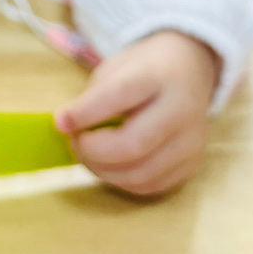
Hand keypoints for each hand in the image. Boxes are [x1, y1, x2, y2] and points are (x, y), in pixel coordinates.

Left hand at [55, 31, 220, 196]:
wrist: (190, 71)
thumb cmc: (145, 68)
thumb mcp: (117, 67)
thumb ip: (95, 96)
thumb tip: (69, 129)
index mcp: (158, 76)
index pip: (119, 97)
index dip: (85, 113)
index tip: (60, 122)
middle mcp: (181, 110)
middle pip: (132, 145)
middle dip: (93, 151)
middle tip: (74, 142)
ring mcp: (191, 142)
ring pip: (140, 174)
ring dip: (103, 171)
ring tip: (87, 154)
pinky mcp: (192, 165)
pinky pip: (149, 186)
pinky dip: (121, 180)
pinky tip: (109, 165)